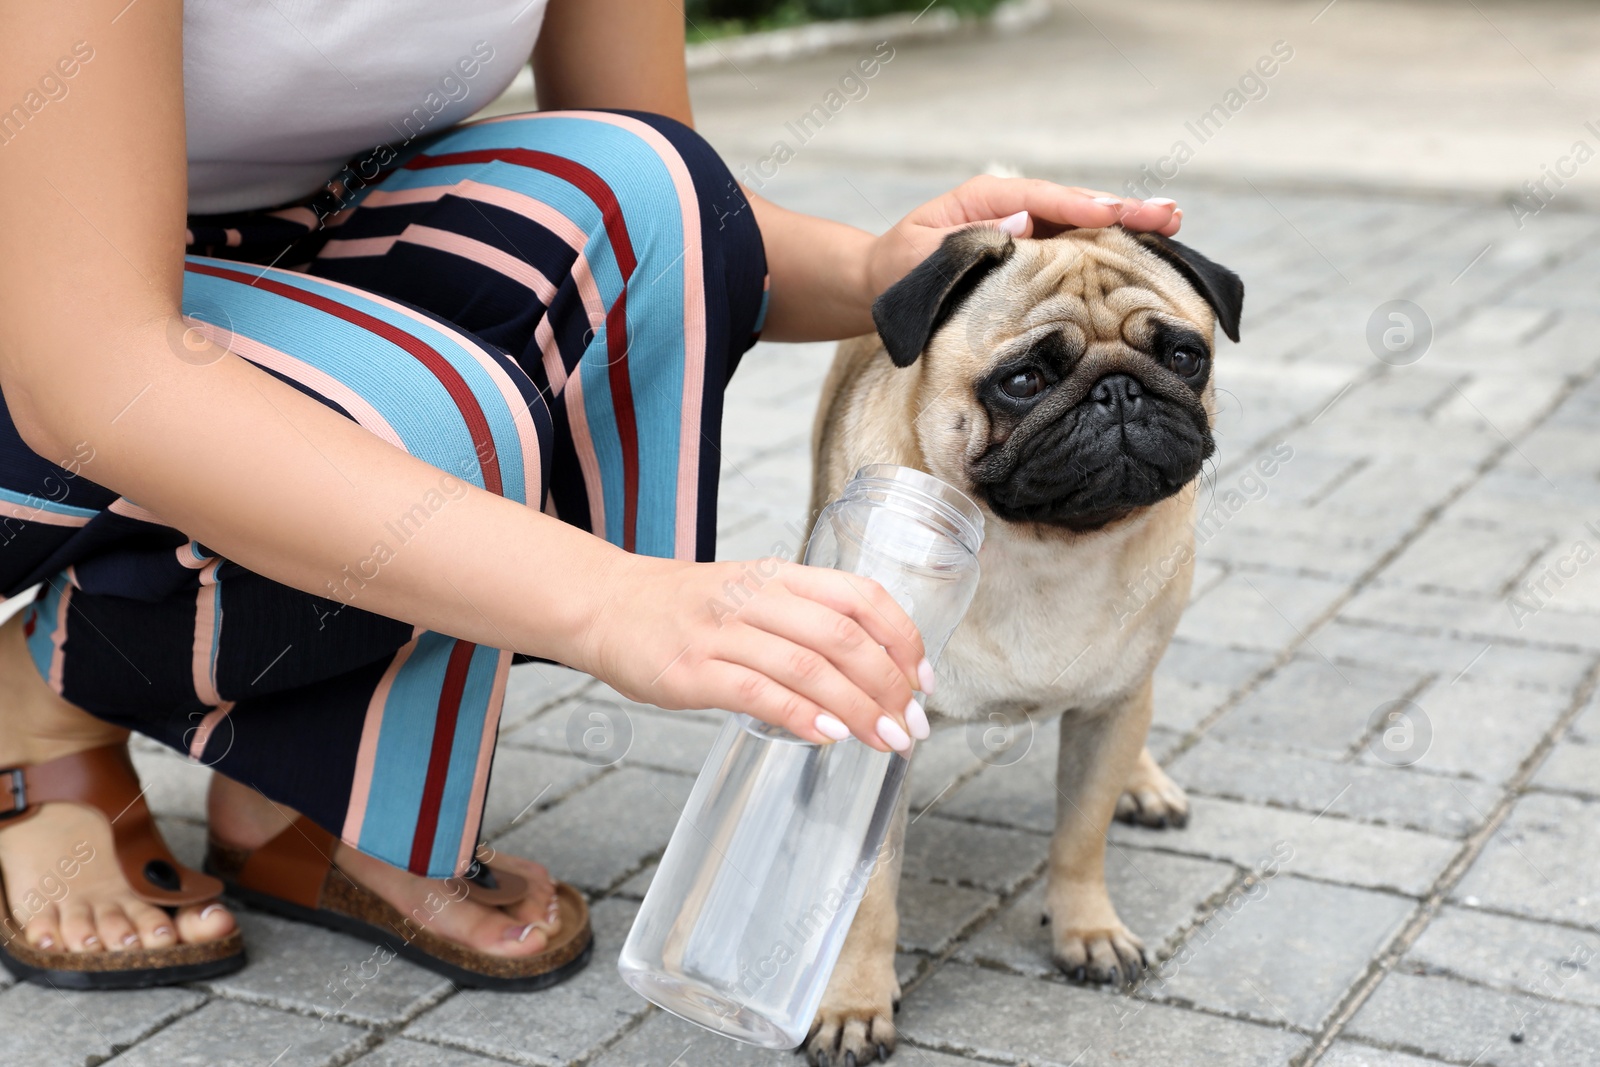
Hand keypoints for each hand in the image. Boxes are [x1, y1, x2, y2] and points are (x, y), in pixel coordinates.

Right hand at [579, 555, 930, 752]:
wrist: (607, 606)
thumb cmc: (688, 608)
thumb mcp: (753, 593)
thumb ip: (806, 620)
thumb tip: (874, 670)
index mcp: (780, 575)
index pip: (860, 596)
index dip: (902, 637)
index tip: (924, 679)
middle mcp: (757, 597)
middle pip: (843, 637)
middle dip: (889, 686)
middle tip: (912, 726)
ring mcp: (723, 633)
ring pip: (808, 668)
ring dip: (858, 710)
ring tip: (885, 740)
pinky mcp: (693, 671)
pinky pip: (758, 694)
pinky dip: (801, 716)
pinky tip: (828, 737)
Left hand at [863, 176, 1181, 296]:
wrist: (886, 284)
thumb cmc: (901, 271)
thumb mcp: (920, 256)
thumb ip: (965, 241)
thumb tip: (1020, 224)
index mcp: (986, 200)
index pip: (1040, 199)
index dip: (1080, 206)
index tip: (1113, 213)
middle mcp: (1015, 209)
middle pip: (1076, 206)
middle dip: (1122, 211)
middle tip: (1169, 215)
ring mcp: (1030, 230)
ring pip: (1085, 227)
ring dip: (1128, 227)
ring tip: (1173, 224)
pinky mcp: (1036, 254)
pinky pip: (1078, 250)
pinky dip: (1112, 251)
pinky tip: (1148, 251)